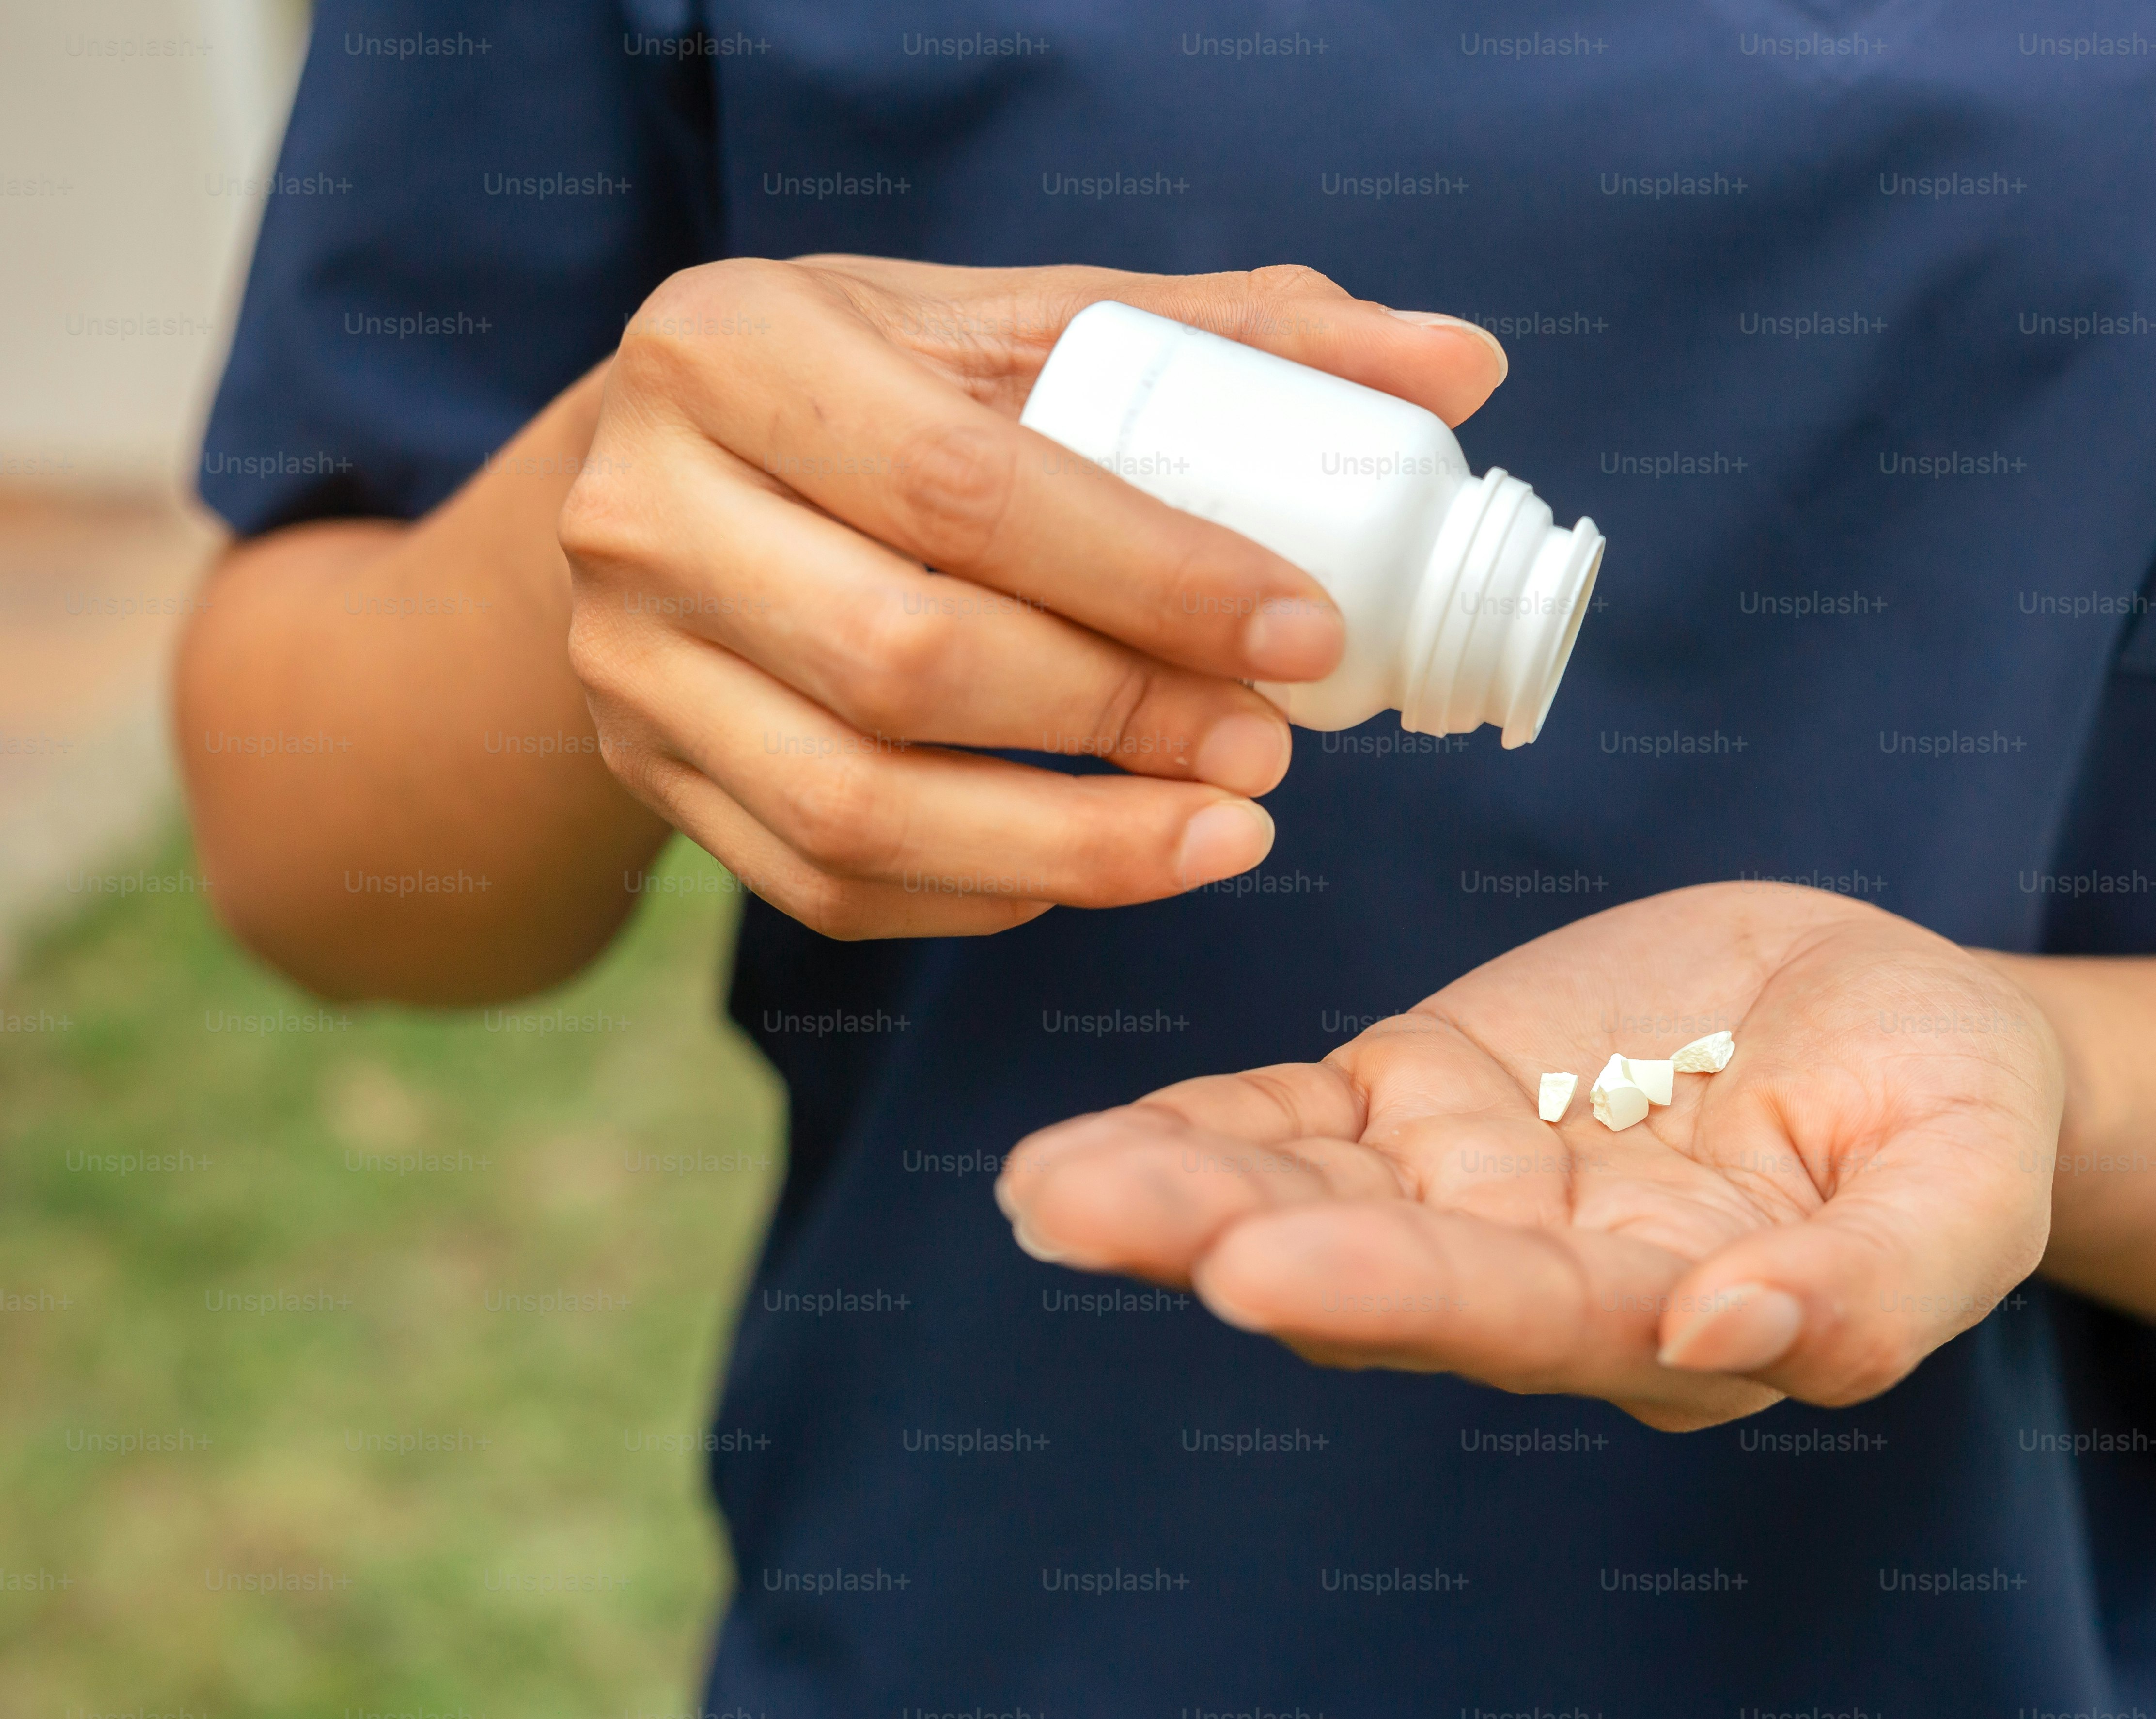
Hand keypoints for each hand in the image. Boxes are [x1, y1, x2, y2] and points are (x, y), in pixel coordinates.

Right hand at [558, 258, 1506, 936]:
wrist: (677, 468)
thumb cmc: (891, 387)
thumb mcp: (1031, 322)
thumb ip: (1241, 338)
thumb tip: (1464, 366)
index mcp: (731, 349)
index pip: (965, 489)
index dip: (1154, 575)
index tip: (1309, 634)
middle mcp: (643, 508)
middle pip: (904, 660)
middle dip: (1118, 721)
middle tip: (1270, 752)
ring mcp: (628, 665)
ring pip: (859, 806)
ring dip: (1069, 847)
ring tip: (1228, 836)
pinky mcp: (653, 782)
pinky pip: (831, 885)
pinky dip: (987, 894)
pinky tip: (1106, 860)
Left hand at [998, 883, 2066, 1428]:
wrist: (1903, 1025)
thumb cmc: (1957, 1114)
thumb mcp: (1965, 1191)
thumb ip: (1870, 1285)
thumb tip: (1718, 1332)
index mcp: (1666, 1319)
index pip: (1518, 1316)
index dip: (1392, 1293)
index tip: (1261, 1272)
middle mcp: (1540, 1276)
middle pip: (1370, 1266)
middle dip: (1223, 1238)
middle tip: (1086, 1213)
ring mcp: (1472, 1185)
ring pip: (1305, 1191)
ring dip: (1172, 1187)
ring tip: (1043, 1189)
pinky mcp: (1431, 1094)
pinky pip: (1299, 1116)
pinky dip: (1202, 1124)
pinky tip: (1088, 1147)